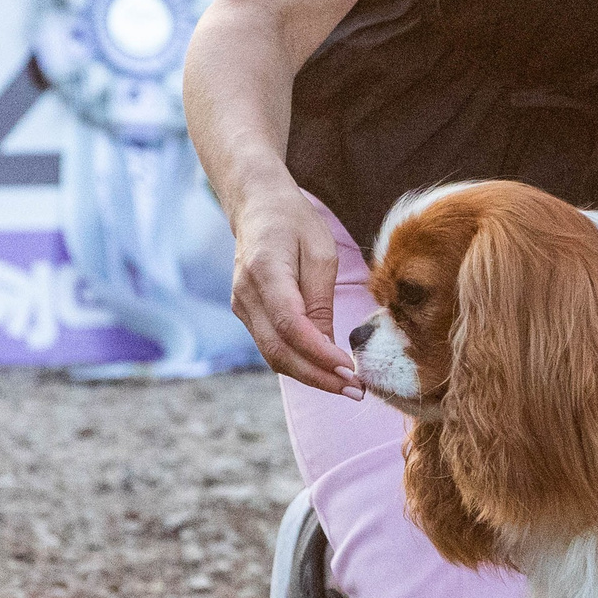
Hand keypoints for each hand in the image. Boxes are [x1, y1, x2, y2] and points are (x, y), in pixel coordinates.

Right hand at [229, 185, 358, 396]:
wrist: (257, 207)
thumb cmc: (295, 223)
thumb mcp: (321, 251)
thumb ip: (321, 298)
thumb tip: (327, 346)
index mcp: (264, 271)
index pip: (290, 325)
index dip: (319, 355)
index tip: (351, 371)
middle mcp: (246, 294)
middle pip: (279, 350)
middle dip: (318, 376)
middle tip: (356, 390)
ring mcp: (241, 307)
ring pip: (273, 355)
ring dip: (310, 375)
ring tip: (347, 386)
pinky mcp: (246, 314)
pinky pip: (272, 347)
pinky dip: (299, 363)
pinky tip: (327, 369)